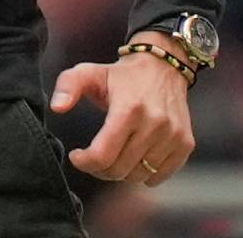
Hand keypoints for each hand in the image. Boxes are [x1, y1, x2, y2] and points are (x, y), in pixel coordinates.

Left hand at [51, 41, 196, 185]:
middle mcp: (154, 123)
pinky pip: (159, 176)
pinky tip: (136, 157)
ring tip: (116, 154)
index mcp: (129, 108)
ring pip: (138, 175)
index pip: (103, 155)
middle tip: (94, 157)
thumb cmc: (121, 75)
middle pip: (119, 169)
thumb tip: (57, 107)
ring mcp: (172, 135)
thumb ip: (68, 86)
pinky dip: (145, 173)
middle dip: (100, 168)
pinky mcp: (185, 143)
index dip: (85, 162)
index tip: (77, 155)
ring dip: (123, 171)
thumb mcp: (89, 72)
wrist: (164, 65)